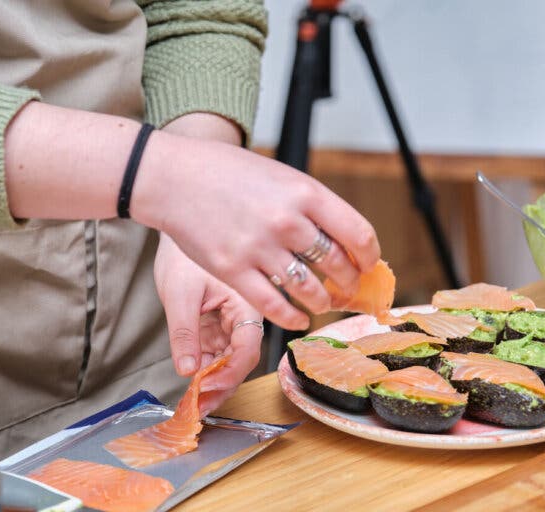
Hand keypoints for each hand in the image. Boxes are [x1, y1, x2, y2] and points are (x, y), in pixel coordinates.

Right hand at [133, 133, 380, 330]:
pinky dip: (292, 318)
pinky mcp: (233, 270)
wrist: (174, 177)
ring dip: (322, 301)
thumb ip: (311, 204)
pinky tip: (298, 319)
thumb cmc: (228, 172)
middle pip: (337, 265)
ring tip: (322, 302)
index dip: (369, 256)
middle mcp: (287, 221)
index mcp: (305, 192)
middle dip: (349, 282)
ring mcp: (259, 248)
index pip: (358, 234)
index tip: (368, 264)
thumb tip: (344, 237)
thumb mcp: (281, 175)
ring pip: (309, 290)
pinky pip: (274, 305)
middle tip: (348, 288)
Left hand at [154, 233, 261, 415]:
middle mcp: (245, 313)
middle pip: (241, 357)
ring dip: (213, 379)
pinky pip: (218, 350)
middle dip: (222, 383)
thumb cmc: (182, 253)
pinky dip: (206, 367)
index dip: (230, 372)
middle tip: (199, 406)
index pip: (248, 345)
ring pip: (230, 358)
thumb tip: (187, 371)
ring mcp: (231, 319)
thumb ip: (185, 333)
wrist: (176, 227)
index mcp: (246, 300)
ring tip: (193, 401)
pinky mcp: (218, 322)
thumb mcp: (180, 294)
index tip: (207, 388)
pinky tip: (193, 383)